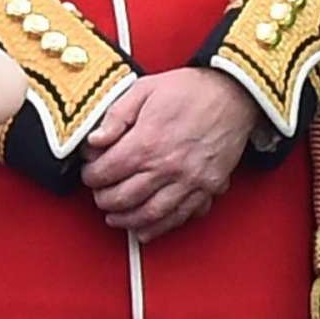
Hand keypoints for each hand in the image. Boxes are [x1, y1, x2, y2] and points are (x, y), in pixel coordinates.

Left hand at [81, 67, 259, 242]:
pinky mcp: (207, 189)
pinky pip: (181, 216)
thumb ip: (116, 116)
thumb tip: (94, 140)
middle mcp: (167, 167)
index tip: (88, 174)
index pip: (108, 171)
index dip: (92, 176)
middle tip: (98, 197)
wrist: (231, 95)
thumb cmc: (188, 90)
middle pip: (126, 197)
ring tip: (115, 218)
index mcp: (147, 142)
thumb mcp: (143, 90)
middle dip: (105, 201)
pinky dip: (160, 228)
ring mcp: (189, 181)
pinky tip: (146, 229)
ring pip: (151, 214)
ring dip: (128, 220)